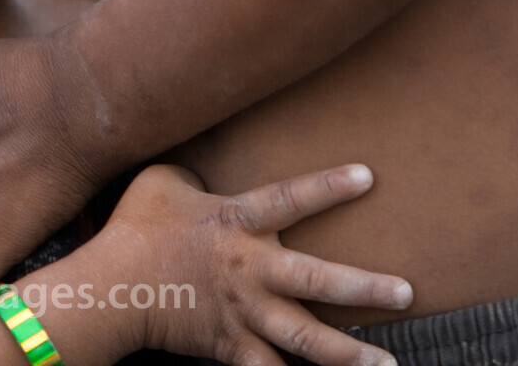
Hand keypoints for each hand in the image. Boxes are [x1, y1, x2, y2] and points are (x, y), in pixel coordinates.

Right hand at [97, 163, 411, 365]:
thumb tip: (211, 170)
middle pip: (318, 282)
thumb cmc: (135, 226)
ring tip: (388, 363)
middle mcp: (250, 270)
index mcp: (237, 223)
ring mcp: (243, 313)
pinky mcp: (230, 346)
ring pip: (306, 341)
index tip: (368, 176)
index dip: (329, 187)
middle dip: (365, 288)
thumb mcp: (164, 181)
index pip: (291, 199)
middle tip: (408, 292)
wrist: (109, 287)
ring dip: (349, 354)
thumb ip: (198, 173)